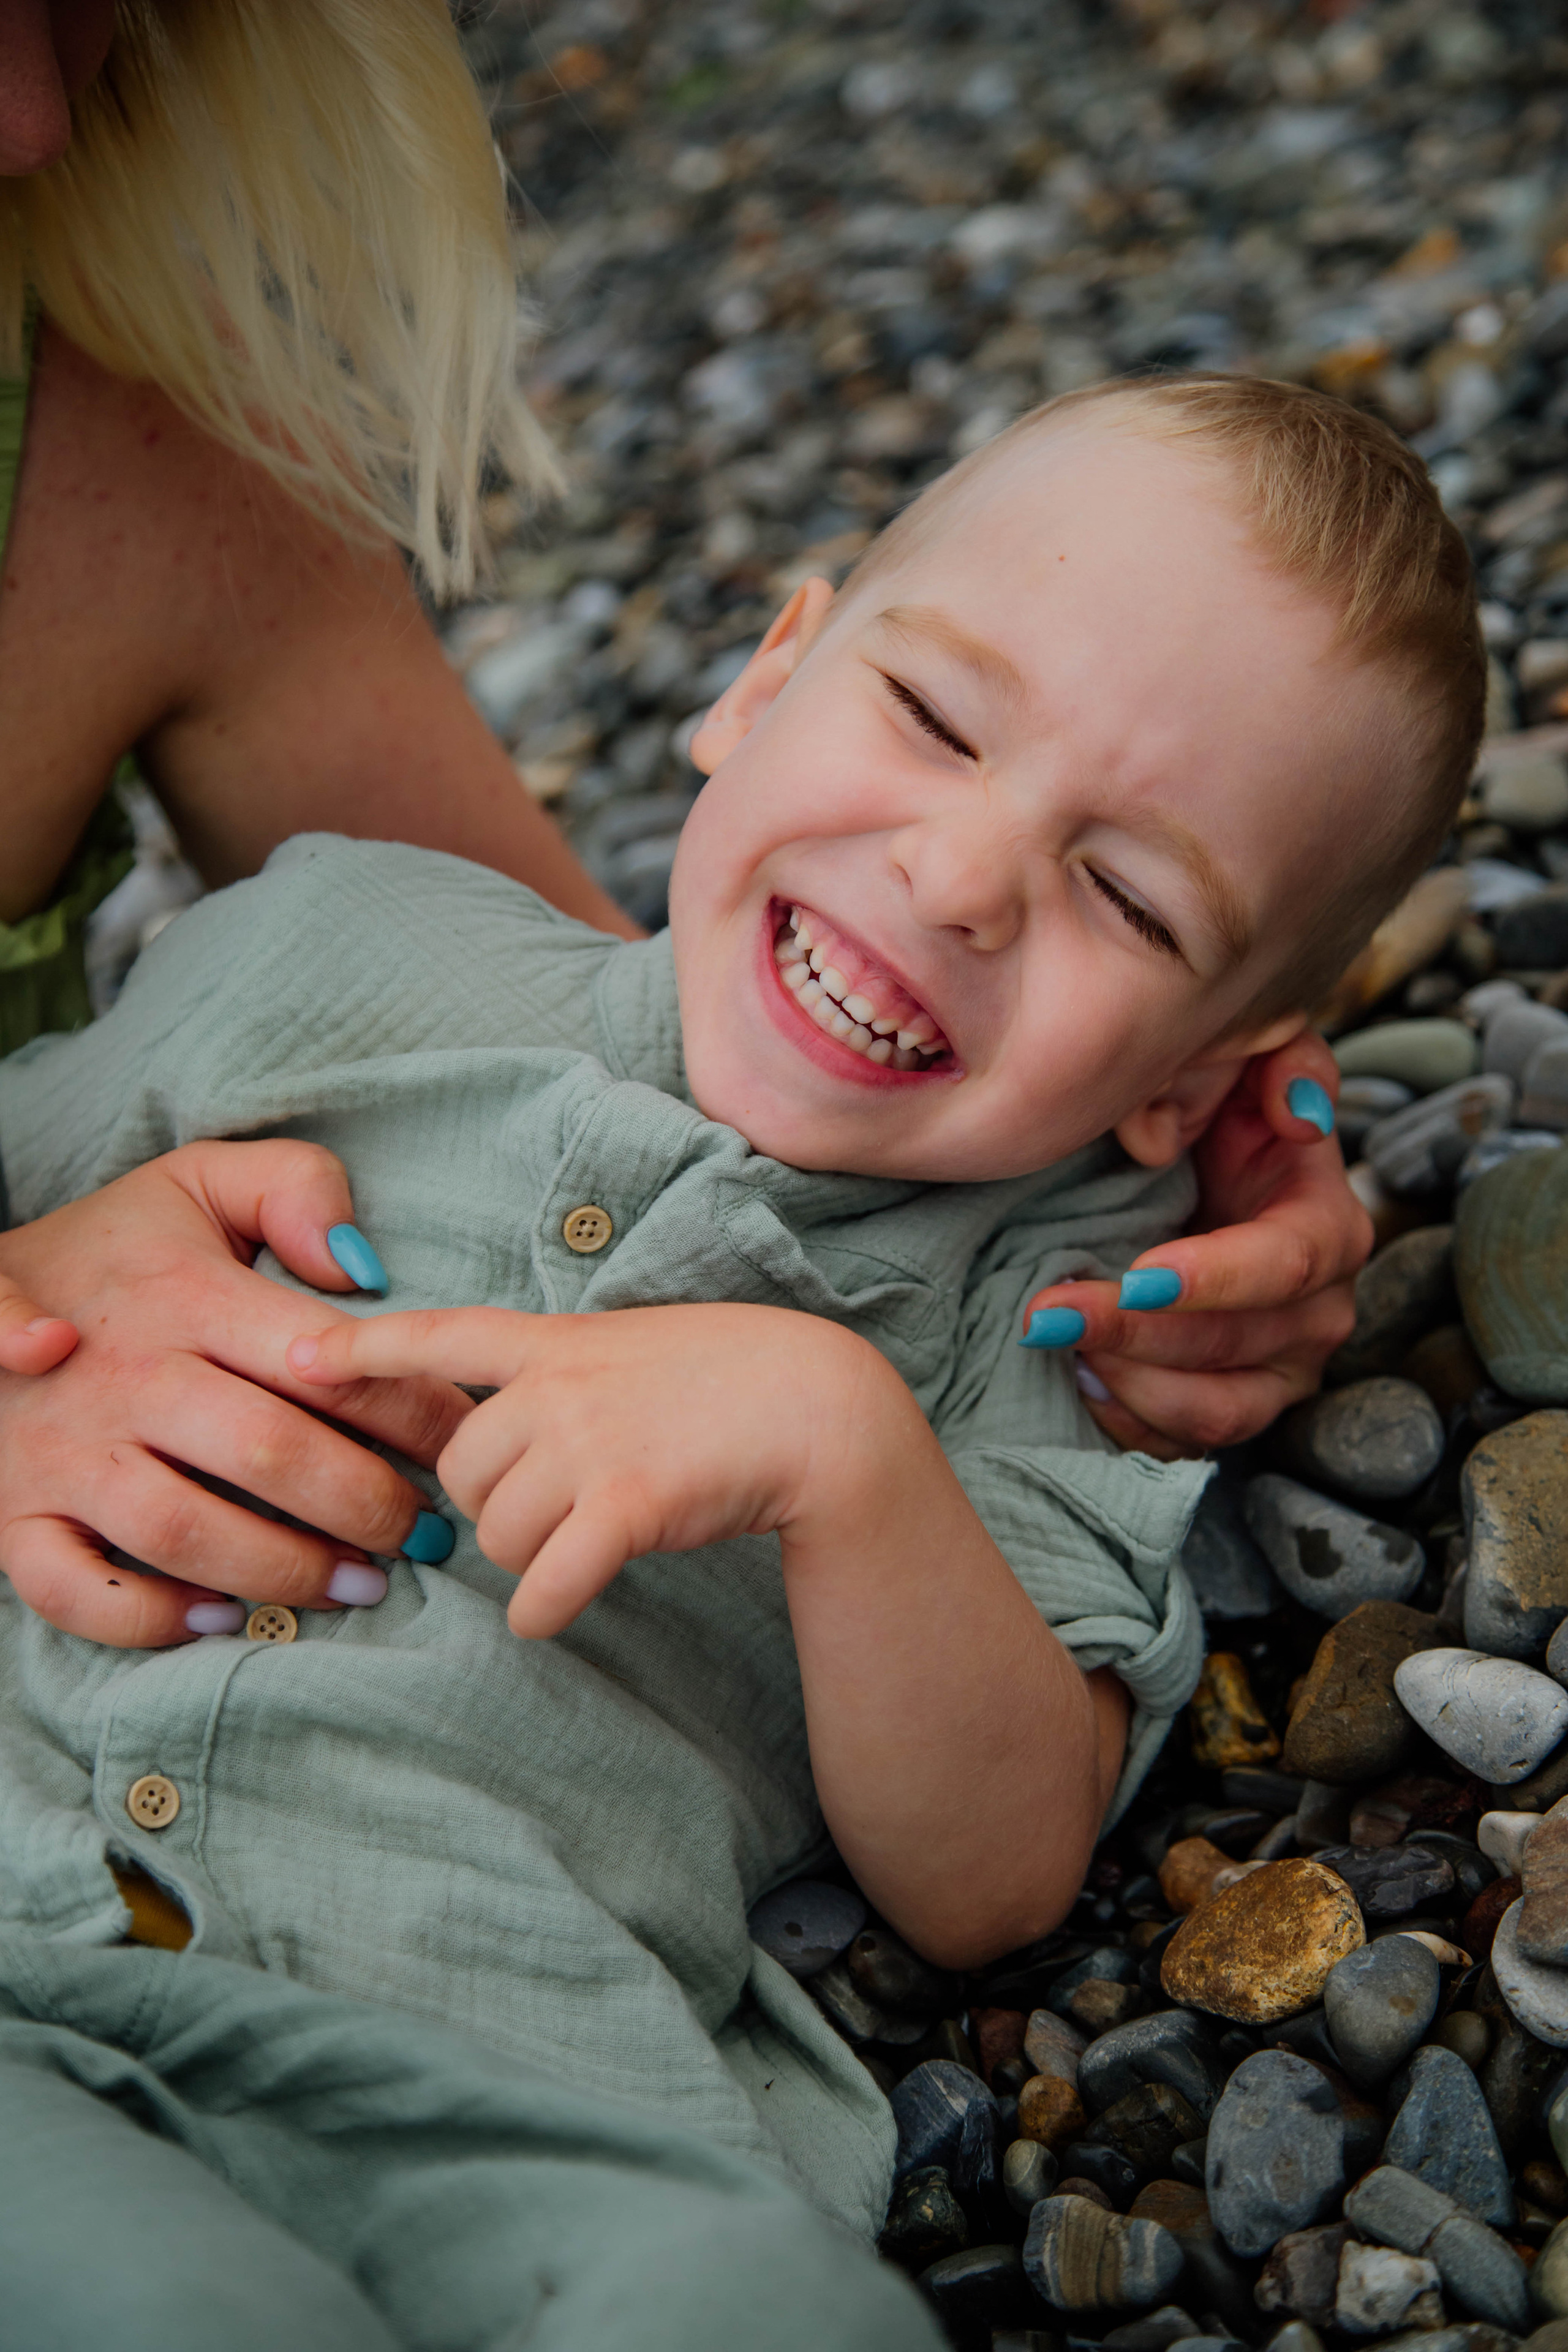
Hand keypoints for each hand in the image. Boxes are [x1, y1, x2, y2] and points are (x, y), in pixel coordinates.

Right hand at [0, 1142, 471, 1644]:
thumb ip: (294, 1189)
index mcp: (186, 1297)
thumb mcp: (197, 1183)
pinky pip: (77, 1591)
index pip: (327, 1363)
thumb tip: (364, 1263)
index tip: (465, 1449)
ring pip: (185, 1531)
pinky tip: (219, 1616)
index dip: (413, 1414)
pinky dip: (148, 1617)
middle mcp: (128, 1377)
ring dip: (285, 1569)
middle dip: (367, 1506)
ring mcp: (65, 1454)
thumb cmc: (110, 1251)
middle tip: (425, 1536)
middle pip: (269, 1455)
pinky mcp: (14, 1516)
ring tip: (359, 1585)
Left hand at [289, 1302, 890, 1637]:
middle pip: (461, 1474)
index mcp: (558, 1341)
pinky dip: (545, 1610)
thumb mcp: (633, 1349)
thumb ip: (563, 1376)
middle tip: (556, 1510)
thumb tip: (504, 1435)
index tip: (297, 1356)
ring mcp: (590, 1443)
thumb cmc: (731, 1382)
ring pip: (497, 1536)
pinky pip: (543, 1588)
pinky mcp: (626, 1505)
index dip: (365, 1346)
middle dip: (493, 1508)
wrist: (817, 1408)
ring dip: (529, 1559)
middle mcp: (561, 1386)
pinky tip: (566, 1602)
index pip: (443, 1334)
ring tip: (589, 1539)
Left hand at [1023, 1033, 1370, 1458]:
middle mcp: (1318, 1311)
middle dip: (1138, 1333)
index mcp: (1327, 1227)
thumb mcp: (1244, 1063)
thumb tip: (1298, 1112)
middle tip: (1047, 1312)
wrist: (1190, 1175)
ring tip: (1057, 1344)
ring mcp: (1279, 1371)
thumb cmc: (1213, 1115)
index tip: (1136, 1276)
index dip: (1217, 1277)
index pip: (1290, 1265)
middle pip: (1237, 1345)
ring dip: (1130, 1384)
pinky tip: (1074, 1379)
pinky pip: (1185, 1442)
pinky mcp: (1234, 1406)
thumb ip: (1280, 1061)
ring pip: (1217, 1410)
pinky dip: (1126, 1419)